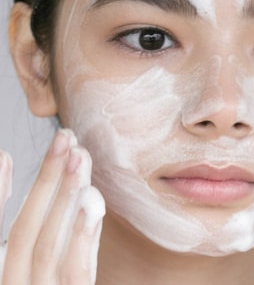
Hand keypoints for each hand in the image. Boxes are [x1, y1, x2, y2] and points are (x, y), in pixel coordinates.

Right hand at [0, 129, 105, 284]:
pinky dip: (81, 238)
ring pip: (49, 244)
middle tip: (64, 138)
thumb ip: (41, 242)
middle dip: (45, 179)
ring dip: (64, 196)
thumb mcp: (35, 270)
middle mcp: (13, 283)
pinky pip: (75, 273)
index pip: (6, 231)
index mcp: (4, 274)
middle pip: (26, 228)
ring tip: (78, 157)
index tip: (6, 156)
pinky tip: (90, 204)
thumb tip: (47, 192)